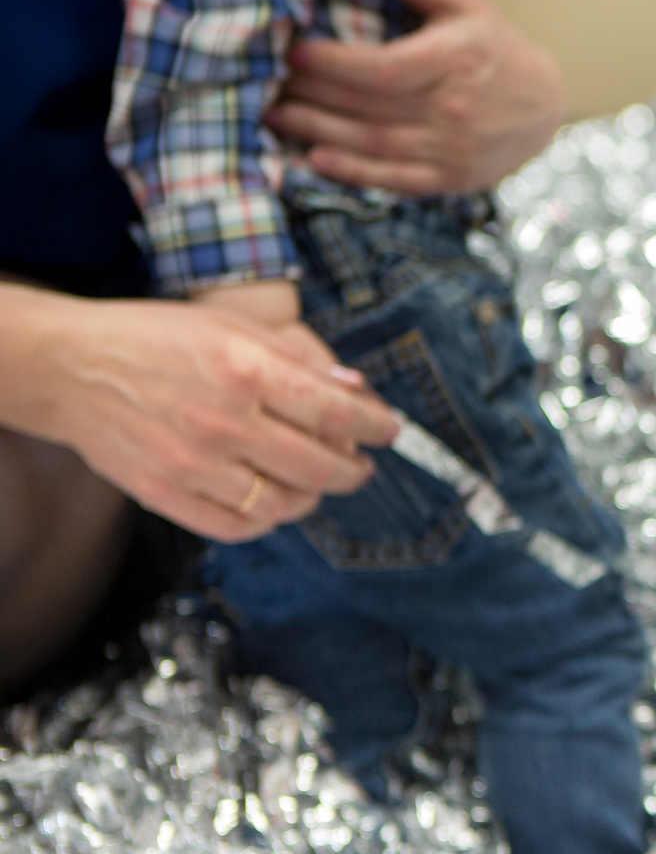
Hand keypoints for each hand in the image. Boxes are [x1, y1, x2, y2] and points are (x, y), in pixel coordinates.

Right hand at [0, 285, 403, 543]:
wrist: (68, 368)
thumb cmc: (150, 339)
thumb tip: (356, 387)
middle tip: (361, 463)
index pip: (337, 413)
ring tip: (319, 481)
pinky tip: (275, 501)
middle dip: (355, 468)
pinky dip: (269, 520)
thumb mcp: (228, 327)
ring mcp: (194, 464)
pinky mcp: (167, 494)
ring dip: (316, 496)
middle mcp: (223, 422)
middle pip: (321, 467)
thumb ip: (296, 359)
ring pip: (286, 504)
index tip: (389, 430)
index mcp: (244, 371)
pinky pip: (239, 526)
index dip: (376, 426)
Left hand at [264, 0, 566, 194]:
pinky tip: (316, 159)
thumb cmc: (494, 47)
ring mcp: (454, 148)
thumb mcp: (462, 2)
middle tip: (266, 80)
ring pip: (374, 143)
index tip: (296, 50)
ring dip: (319, 131)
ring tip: (274, 114)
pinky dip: (355, 172)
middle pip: (370, 106)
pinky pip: (395, 179)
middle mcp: (455, 107)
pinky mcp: (451, 177)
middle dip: (313, 94)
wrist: (546, 106)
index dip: (335, 64)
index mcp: (457, 59)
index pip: (385, 68)